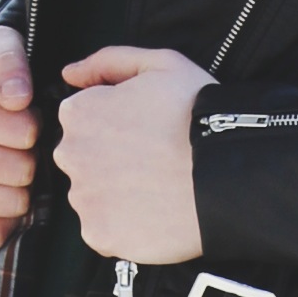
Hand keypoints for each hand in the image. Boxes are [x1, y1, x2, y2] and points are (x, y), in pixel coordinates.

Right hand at [0, 25, 35, 247]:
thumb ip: (9, 58)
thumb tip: (17, 100)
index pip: (24, 131)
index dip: (33, 124)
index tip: (19, 115)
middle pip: (21, 170)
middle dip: (29, 157)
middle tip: (13, 145)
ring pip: (12, 203)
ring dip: (21, 188)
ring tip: (4, 166)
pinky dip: (5, 218)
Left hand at [54, 45, 207, 261]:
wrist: (227, 173)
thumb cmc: (198, 115)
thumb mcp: (160, 64)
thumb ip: (108, 61)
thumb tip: (70, 74)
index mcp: (79, 112)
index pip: (83, 121)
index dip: (117, 125)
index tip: (145, 132)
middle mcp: (70, 155)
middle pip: (84, 160)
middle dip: (111, 161)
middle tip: (153, 163)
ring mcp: (83, 198)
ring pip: (93, 197)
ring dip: (117, 195)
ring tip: (157, 190)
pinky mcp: (99, 234)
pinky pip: (105, 232)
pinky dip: (125, 227)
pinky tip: (154, 214)